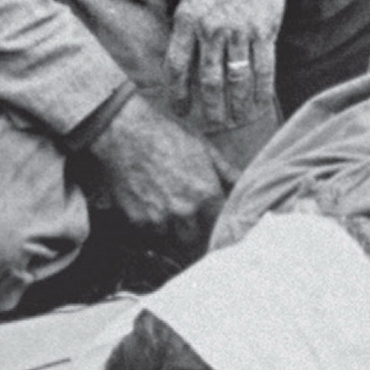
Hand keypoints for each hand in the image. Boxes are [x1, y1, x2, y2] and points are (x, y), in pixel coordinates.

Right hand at [81, 92, 228, 250]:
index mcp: (206, 194)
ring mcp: (159, 218)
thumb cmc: (168, 134)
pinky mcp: (136, 220)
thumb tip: (242, 185)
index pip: (220, 225)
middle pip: (194, 239)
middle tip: (189, 219)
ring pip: (169, 237)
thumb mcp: (204, 147)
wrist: (127, 131)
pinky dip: (149, 223)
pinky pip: (147, 231)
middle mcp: (184, 211)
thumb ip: (225, 172)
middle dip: (193, 232)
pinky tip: (148, 203)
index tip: (214, 223)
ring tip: (165, 207)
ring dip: (169, 228)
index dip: (217, 224)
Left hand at [165, 0, 286, 130]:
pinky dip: (262, 90)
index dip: (178, 94)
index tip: (181, 111)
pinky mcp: (265, 29)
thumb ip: (182, 24)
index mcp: (186, 19)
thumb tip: (178, 56)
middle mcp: (210, 27)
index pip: (177, 67)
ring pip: (235, 79)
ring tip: (236, 120)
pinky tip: (261, 104)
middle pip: (207, 80)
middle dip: (209, 108)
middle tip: (212, 125)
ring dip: (236, 105)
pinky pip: (263, 68)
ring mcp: (239, 29)